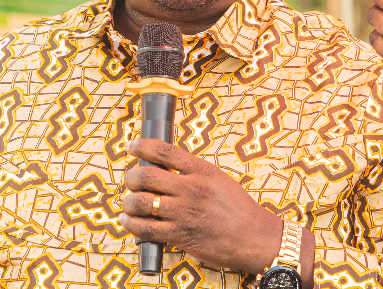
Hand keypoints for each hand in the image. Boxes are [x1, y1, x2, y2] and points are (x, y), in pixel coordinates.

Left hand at [120, 139, 283, 274]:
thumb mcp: (218, 179)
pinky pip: (144, 228)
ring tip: (128, 203)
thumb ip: (192, 172)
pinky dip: (131, 224)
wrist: (255, 238)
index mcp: (200, 171)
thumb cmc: (238, 209)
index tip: (132, 146)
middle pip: (145, 175)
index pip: (163, 151)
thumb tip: (163, 166)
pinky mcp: (180, 236)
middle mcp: (190, 189)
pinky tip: (128, 221)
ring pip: (139, 202)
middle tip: (131, 180)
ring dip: (127, 202)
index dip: (141, 145)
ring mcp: (183, 213)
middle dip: (131, 176)